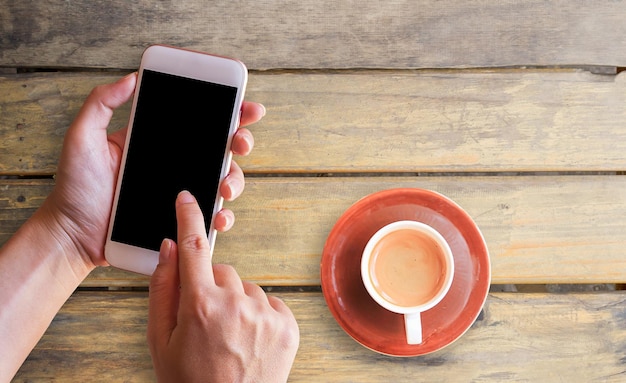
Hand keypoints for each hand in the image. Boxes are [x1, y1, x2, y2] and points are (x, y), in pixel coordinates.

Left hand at [38, 73, 261, 269]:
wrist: (72, 233)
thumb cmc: (75, 187)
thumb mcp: (83, 137)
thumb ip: (101, 103)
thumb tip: (131, 78)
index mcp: (159, 141)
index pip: (199, 121)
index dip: (228, 112)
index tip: (245, 107)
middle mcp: (175, 164)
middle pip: (222, 148)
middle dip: (241, 140)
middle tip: (239, 142)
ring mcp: (181, 193)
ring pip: (223, 180)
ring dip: (234, 180)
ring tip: (224, 186)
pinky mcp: (181, 220)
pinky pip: (209, 217)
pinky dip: (222, 217)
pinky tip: (218, 217)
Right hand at [148, 191, 299, 381]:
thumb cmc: (189, 381)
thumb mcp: (160, 341)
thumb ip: (162, 289)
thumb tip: (170, 247)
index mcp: (199, 306)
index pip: (194, 246)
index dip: (188, 216)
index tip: (187, 197)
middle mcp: (236, 304)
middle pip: (222, 271)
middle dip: (211, 286)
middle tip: (205, 320)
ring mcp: (265, 315)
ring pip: (246, 287)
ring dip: (236, 302)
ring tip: (229, 337)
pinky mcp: (288, 325)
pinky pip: (269, 302)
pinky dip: (259, 314)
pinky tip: (248, 339)